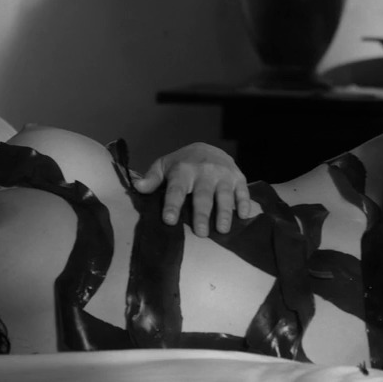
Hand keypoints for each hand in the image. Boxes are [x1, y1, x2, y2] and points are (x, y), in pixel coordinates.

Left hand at [133, 143, 251, 236]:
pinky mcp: (238, 177)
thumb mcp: (164, 166)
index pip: (176, 189)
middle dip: (202, 214)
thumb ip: (152, 178)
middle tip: (201, 233)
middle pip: (203, 195)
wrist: (209, 148)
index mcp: (183, 170)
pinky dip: (244, 203)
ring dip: (224, 212)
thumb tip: (138, 187)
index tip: (169, 220)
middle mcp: (204, 171)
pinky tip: (243, 216)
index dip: (172, 205)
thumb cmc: (182, 164)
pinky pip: (243, 191)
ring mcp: (223, 174)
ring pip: (224, 195)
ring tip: (222, 229)